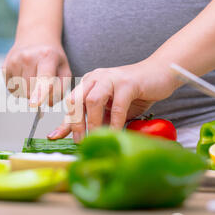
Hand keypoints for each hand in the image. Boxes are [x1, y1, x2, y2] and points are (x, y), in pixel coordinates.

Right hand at [2, 39, 71, 106]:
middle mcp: (28, 57)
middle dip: (37, 94)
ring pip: (20, 92)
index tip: (35, 104)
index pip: (44, 78)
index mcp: (47, 57)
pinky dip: (18, 88)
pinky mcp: (4, 67)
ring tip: (33, 76)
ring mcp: (14, 61)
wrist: (35, 38)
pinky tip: (24, 76)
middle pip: (31, 90)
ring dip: (28, 91)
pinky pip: (11, 89)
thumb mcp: (64, 69)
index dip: (40, 92)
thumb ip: (61, 89)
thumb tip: (47, 103)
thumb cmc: (53, 59)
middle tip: (42, 81)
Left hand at [47, 62, 178, 141]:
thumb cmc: (135, 93)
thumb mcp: (111, 109)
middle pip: (76, 101)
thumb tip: (83, 137)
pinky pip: (116, 105)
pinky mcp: (127, 83)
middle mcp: (95, 78)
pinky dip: (114, 122)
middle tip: (79, 141)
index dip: (63, 122)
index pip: (71, 104)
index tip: (54, 137)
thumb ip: (98, 119)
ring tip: (94, 137)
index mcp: (88, 83)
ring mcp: (110, 78)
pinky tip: (114, 133)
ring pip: (92, 101)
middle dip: (74, 123)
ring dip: (91, 122)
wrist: (160, 73)